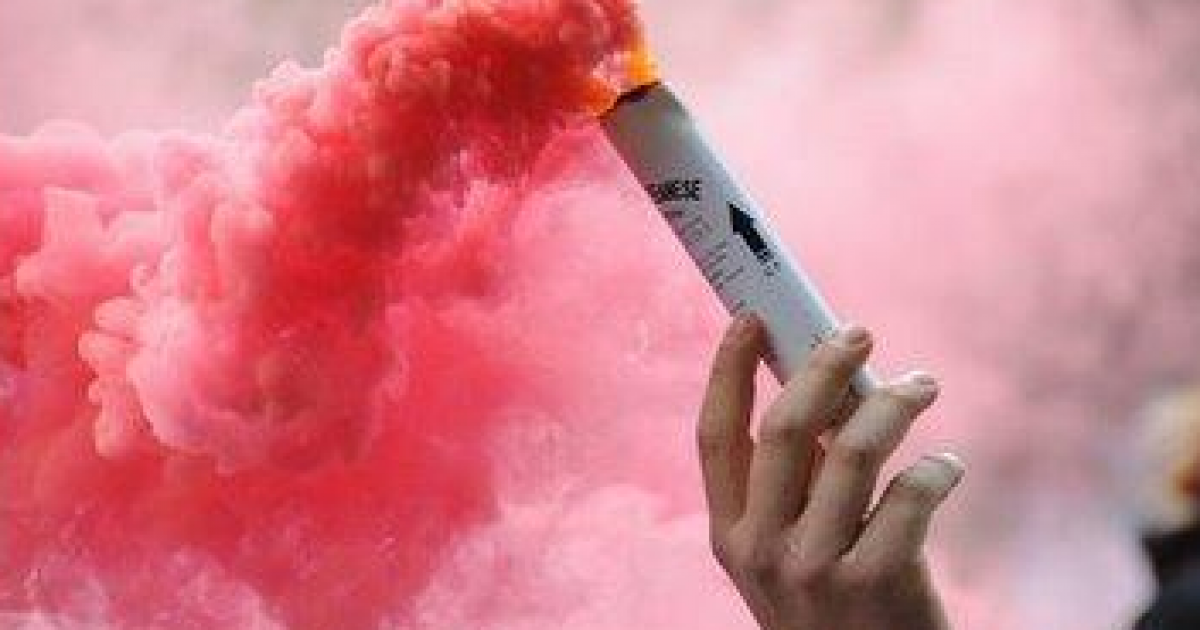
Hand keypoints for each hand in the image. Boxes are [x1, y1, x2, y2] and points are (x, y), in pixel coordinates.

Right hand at [698, 315, 963, 629]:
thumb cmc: (837, 608)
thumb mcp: (789, 553)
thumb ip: (796, 483)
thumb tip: (830, 387)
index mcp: (730, 535)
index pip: (714, 436)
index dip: (727, 370)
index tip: (751, 319)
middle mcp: (761, 550)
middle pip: (783, 428)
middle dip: (822, 366)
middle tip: (857, 334)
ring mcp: (815, 569)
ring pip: (853, 448)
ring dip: (894, 401)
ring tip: (922, 385)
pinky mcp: (878, 581)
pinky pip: (912, 491)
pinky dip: (939, 467)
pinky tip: (947, 466)